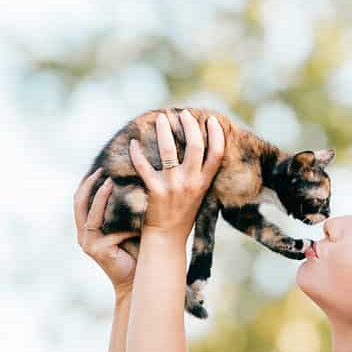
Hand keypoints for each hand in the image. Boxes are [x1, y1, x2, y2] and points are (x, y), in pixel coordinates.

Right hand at [74, 167, 140, 293]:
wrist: (139, 278)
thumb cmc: (138, 250)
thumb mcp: (128, 224)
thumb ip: (124, 208)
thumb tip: (134, 180)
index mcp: (88, 227)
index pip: (81, 199)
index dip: (87, 182)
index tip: (99, 165)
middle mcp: (83, 234)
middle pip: (78, 202)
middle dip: (88, 183)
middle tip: (101, 168)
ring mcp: (88, 243)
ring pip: (90, 213)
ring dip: (100, 195)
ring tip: (111, 180)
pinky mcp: (96, 250)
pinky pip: (108, 228)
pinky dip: (121, 218)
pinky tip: (135, 212)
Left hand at [128, 109, 224, 233]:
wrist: (166, 237)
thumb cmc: (183, 214)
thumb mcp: (199, 194)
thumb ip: (200, 174)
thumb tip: (199, 148)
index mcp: (204, 183)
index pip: (217, 153)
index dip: (217, 134)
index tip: (212, 120)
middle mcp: (191, 182)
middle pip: (195, 146)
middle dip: (189, 125)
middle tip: (183, 114)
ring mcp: (172, 185)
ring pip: (169, 149)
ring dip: (164, 130)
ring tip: (161, 118)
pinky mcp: (154, 190)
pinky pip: (143, 165)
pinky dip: (137, 152)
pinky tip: (134, 142)